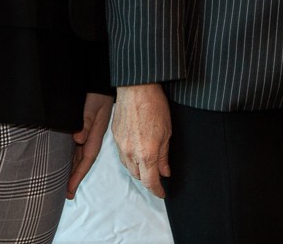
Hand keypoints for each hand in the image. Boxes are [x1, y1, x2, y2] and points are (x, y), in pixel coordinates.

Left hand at [66, 92, 113, 199]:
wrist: (102, 81)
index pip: (86, 159)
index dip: (77, 175)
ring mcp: (88, 131)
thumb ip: (86, 122)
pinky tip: (67, 161)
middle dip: (75, 177)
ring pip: (79, 154)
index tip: (69, 189)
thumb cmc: (98, 93)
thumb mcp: (92, 106)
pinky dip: (72, 156)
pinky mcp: (84, 126)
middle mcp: (92, 136)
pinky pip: (78, 146)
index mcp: (95, 134)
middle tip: (67, 194)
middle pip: (83, 161)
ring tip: (66, 183)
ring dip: (73, 168)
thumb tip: (78, 139)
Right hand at [112, 83, 171, 198]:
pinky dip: (130, 159)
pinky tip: (137, 153)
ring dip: (138, 170)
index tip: (162, 192)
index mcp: (147, 153)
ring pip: (128, 167)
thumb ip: (164, 155)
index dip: (157, 190)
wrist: (136, 88)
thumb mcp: (167, 132)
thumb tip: (164, 172)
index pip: (150, 181)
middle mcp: (131, 153)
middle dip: (148, 179)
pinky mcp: (115, 137)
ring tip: (148, 165)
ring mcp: (121, 145)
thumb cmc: (155, 106)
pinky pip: (121, 155)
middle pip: (138, 176)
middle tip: (157, 176)